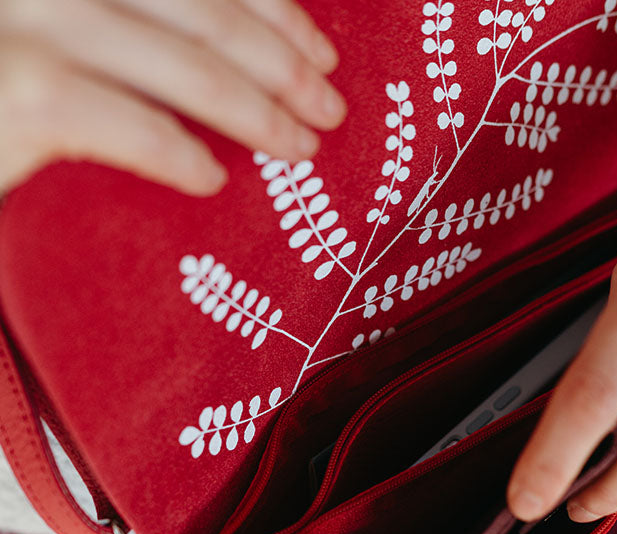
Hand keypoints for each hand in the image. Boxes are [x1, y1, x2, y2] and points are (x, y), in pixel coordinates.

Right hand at [0, 0, 345, 196]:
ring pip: (188, 71)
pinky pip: (138, 129)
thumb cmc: (5, 77)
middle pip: (207, 14)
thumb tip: (238, 51)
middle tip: (330, 109)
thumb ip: (140, 27)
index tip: (322, 52)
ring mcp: (34, 20)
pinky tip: (212, 179)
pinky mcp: (24, 92)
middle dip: (285, 67)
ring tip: (299, 148)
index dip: (274, 10)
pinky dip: (182, 157)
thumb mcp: (71, 28)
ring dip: (260, 116)